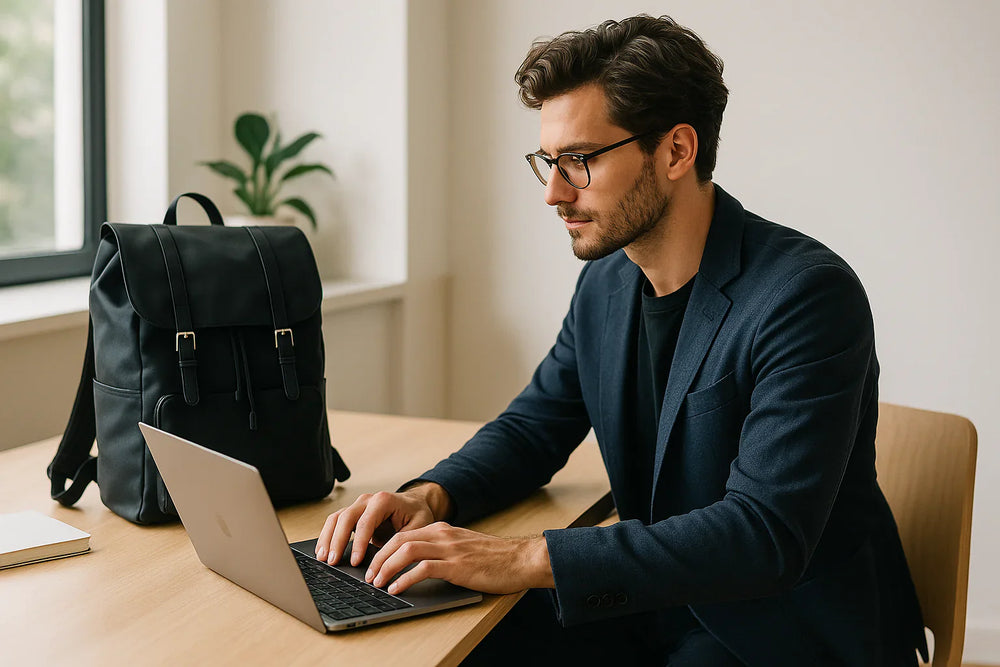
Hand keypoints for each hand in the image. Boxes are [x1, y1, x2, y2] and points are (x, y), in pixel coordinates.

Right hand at [315, 483, 451, 566]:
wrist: (415, 504)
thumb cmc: (417, 515)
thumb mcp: (418, 527)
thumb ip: (403, 541)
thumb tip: (389, 562)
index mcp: (384, 500)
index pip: (366, 522)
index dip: (358, 543)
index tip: (355, 561)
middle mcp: (367, 500)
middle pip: (346, 517)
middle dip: (337, 541)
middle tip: (333, 561)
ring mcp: (358, 505)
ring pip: (336, 518)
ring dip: (327, 538)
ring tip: (322, 558)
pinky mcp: (353, 514)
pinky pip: (335, 522)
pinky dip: (327, 536)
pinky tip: (323, 551)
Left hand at [364, 522, 553, 594]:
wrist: (522, 559)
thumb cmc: (495, 559)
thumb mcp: (464, 548)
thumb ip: (443, 550)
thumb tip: (418, 565)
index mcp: (442, 530)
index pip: (403, 534)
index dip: (383, 549)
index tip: (373, 564)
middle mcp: (443, 535)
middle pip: (399, 540)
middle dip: (378, 558)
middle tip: (368, 575)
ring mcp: (450, 549)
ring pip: (406, 551)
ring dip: (386, 567)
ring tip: (377, 583)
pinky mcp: (458, 566)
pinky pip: (423, 569)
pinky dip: (405, 578)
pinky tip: (397, 588)